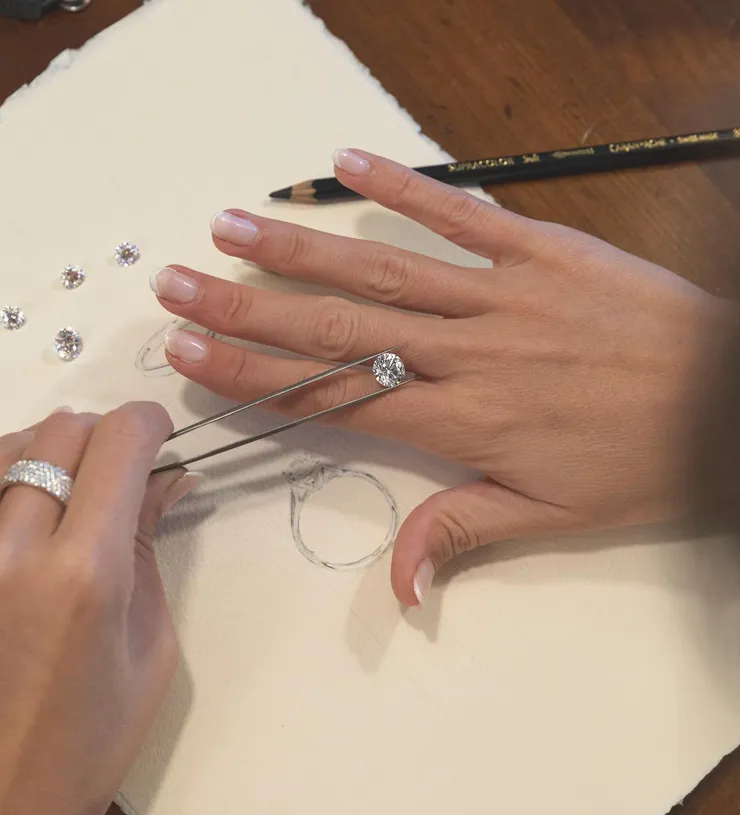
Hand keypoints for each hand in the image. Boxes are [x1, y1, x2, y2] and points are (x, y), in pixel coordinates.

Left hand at [0, 404, 199, 814]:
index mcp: (84, 575)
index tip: (160, 435)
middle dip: (106, 435)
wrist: (1, 798)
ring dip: (53, 449)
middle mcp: (12, 552)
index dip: (148, 424)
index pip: (118, 443)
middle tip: (125, 468)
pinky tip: (29, 505)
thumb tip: (167, 482)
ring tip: (75, 489)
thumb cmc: (85, 739)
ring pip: (10, 446)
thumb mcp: (148, 644)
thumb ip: (150, 547)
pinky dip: (10, 474)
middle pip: (62, 431)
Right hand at [150, 150, 732, 605]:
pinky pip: (463, 214)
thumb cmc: (646, 461)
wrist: (731, 401)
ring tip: (231, 227)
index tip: (193, 354)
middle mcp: (470, 353)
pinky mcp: (542, 251)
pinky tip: (348, 164)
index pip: (337, 398)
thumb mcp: (554, 517)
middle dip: (248, 310)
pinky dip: (405, 188)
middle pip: (339, 330)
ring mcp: (504, 295)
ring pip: (385, 272)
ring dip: (302, 248)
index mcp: (466, 420)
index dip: (257, 377)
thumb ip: (463, 531)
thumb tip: (399, 585)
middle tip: (177, 285)